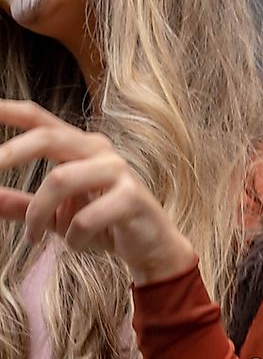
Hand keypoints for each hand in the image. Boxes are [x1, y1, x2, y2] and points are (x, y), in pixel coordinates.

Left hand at [0, 100, 195, 282]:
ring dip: (38, 213)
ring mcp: (118, 171)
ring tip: (34, 237)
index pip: (40, 119)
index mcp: (80, 148)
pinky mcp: (132, 197)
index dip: (9, 110)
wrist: (151, 248)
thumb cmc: (104, 226)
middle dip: (10, 153)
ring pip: (60, 180)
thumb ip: (22, 206)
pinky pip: (87, 217)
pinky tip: (75, 245)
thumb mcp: (56, 215)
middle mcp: (99, 151)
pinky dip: (73, 236)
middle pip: (47, 138)